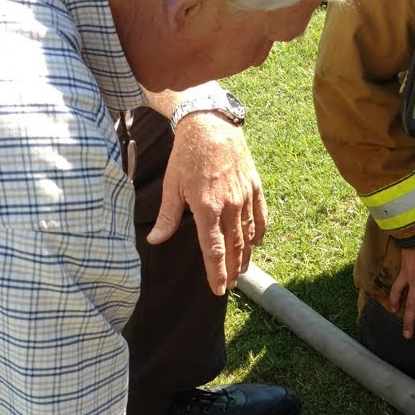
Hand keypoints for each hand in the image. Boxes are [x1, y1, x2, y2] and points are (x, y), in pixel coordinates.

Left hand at [147, 113, 265, 294]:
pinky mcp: (254, 186)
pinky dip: (259, 231)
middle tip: (229, 285)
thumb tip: (154, 240)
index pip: (213, 249)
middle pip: (234, 247)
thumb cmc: (187, 154)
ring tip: (242, 271)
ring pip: (248, 234)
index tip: (217, 289)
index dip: (216, 272)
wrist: (211, 124)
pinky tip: (256, 243)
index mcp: (207, 208)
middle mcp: (229, 206)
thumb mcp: (172, 185)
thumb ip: (168, 217)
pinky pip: (260, 215)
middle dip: (232, 270)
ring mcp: (244, 196)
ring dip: (245, 255)